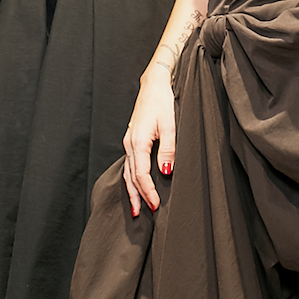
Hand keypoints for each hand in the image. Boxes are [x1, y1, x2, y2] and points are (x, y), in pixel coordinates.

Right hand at [122, 65, 175, 216]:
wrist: (153, 83)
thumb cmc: (162, 101)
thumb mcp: (170, 125)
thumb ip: (168, 150)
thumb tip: (166, 172)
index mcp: (138, 142)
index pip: (141, 175)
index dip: (148, 192)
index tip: (156, 206)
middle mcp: (129, 144)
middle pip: (131, 177)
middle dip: (137, 197)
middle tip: (142, 214)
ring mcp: (129, 141)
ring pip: (128, 172)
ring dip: (132, 190)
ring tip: (135, 207)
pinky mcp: (132, 139)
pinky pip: (130, 164)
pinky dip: (132, 178)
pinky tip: (135, 185)